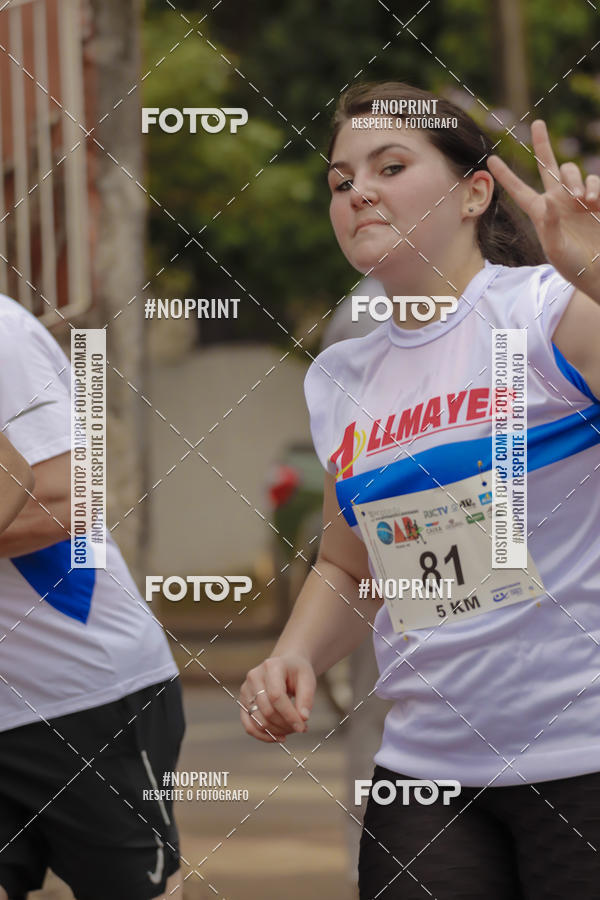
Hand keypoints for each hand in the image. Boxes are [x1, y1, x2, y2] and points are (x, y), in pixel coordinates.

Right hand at [239, 654, 315, 742]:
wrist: (285, 666)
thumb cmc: (297, 673)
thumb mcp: (308, 680)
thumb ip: (306, 699)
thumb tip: (303, 719)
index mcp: (272, 666)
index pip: (276, 696)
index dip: (289, 715)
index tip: (302, 727)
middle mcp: (254, 676)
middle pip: (267, 710)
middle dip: (285, 725)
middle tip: (301, 728)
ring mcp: (246, 689)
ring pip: (258, 721)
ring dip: (277, 731)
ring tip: (292, 729)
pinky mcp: (243, 702)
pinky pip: (249, 726)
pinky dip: (264, 736)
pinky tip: (279, 737)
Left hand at [487, 120, 599, 289]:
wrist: (597, 269)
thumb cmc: (572, 264)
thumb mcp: (555, 249)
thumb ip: (549, 225)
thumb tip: (547, 201)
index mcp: (539, 212)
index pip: (519, 190)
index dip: (505, 175)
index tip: (491, 159)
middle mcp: (556, 200)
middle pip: (546, 165)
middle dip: (542, 144)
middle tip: (538, 123)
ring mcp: (576, 197)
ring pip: (570, 171)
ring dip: (575, 180)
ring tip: (582, 200)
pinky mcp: (596, 198)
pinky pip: (594, 179)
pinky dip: (595, 185)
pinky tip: (595, 202)